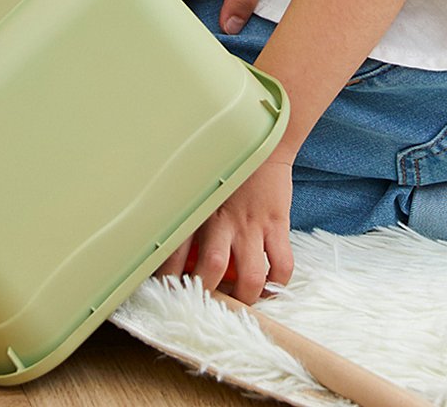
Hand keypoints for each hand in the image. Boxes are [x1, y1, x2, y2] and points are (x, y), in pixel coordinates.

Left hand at [155, 161, 292, 304]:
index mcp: (197, 209)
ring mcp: (251, 224)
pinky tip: (270, 287)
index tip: (165, 292)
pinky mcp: (276, 224)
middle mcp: (222, 220)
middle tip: (207, 304)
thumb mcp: (197, 183)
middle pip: (211, 268)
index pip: (174, 249)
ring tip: (241, 301)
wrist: (263, 142)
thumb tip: (165, 237)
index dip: (168, 276)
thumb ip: (186, 208)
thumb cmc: (226, 165)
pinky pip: (282, 265)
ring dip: (246, 296)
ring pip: (250, 276)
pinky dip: (278, 284)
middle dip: (209, 293)